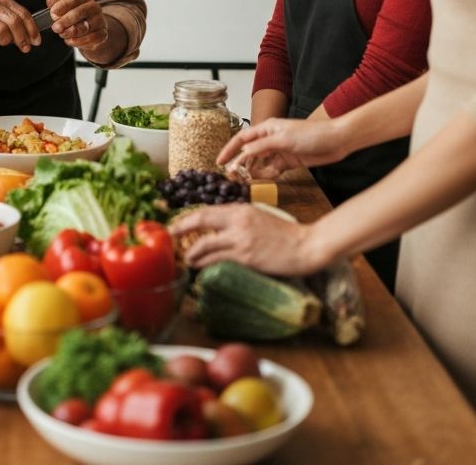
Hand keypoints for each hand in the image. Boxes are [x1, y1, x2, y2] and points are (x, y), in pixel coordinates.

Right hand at [0, 0, 40, 51]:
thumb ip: (15, 23)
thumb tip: (31, 37)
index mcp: (3, 1)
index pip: (24, 14)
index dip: (32, 29)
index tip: (36, 41)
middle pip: (15, 23)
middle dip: (22, 38)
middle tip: (25, 48)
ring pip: (3, 32)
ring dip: (5, 41)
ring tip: (1, 41)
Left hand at [46, 0, 107, 50]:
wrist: (89, 33)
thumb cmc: (74, 18)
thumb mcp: (63, 9)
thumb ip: (56, 3)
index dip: (62, 5)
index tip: (52, 14)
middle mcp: (94, 7)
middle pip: (80, 12)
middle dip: (65, 21)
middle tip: (55, 28)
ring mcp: (100, 21)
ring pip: (85, 27)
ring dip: (71, 33)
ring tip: (63, 34)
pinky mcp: (103, 34)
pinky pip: (91, 39)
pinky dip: (78, 41)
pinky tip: (70, 41)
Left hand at [168, 203, 326, 274]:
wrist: (306, 245)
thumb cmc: (285, 234)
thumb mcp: (259, 217)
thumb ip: (239, 220)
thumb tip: (219, 228)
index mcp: (240, 209)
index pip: (206, 211)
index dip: (187, 218)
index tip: (175, 224)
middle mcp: (237, 221)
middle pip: (200, 221)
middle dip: (181, 229)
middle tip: (169, 236)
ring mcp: (241, 239)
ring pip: (206, 244)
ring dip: (192, 253)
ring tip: (186, 259)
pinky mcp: (246, 257)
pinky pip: (219, 259)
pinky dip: (206, 263)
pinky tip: (200, 267)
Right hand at [217, 116, 346, 179]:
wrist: (337, 141)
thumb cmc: (312, 134)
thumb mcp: (284, 139)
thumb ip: (262, 146)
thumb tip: (243, 153)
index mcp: (267, 128)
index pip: (242, 138)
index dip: (229, 149)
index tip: (219, 162)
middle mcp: (270, 138)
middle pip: (249, 152)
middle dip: (239, 163)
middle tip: (232, 176)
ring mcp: (279, 150)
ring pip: (260, 162)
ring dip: (253, 171)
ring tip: (245, 181)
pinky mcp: (288, 161)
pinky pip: (272, 169)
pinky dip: (267, 175)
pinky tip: (264, 179)